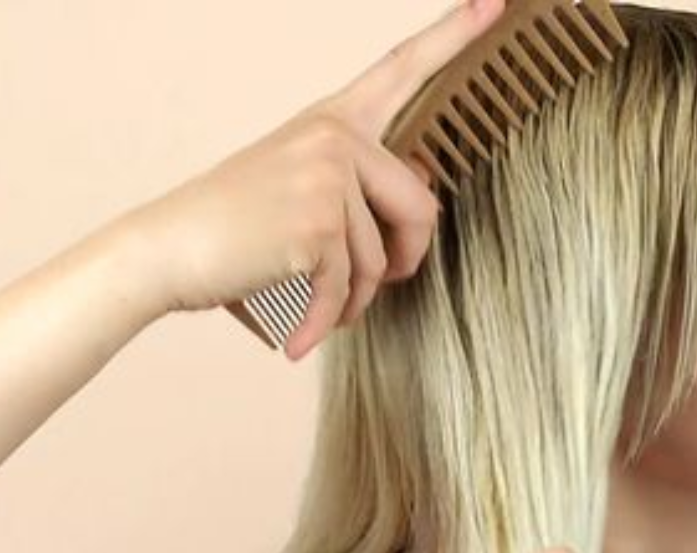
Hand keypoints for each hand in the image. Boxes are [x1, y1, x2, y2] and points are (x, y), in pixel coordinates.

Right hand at [118, 0, 504, 359]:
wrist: (165, 251)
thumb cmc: (233, 229)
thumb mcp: (302, 192)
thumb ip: (361, 188)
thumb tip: (425, 191)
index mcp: (333, 122)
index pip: (401, 68)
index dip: (454, 33)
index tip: (494, 1)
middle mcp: (335, 139)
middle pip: (421, 208)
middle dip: (405, 260)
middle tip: (382, 284)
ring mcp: (327, 177)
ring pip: (382, 261)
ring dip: (356, 300)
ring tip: (319, 305)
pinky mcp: (318, 224)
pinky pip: (349, 289)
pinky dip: (326, 322)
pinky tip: (300, 338)